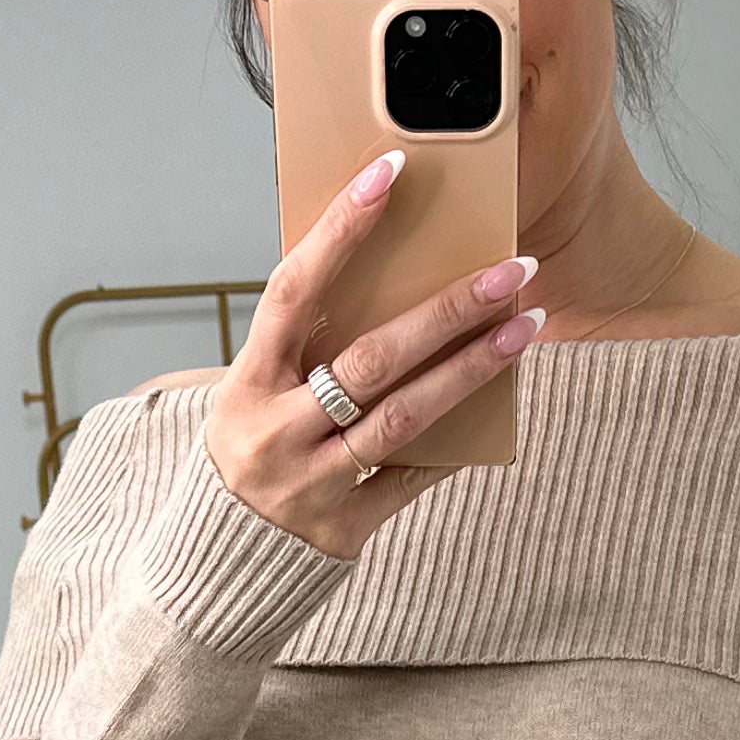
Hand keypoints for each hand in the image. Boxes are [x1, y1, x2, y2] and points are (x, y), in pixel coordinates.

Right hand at [206, 149, 543, 559]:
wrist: (214, 566)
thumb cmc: (247, 455)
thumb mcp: (252, 396)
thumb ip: (302, 351)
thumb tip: (388, 280)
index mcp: (247, 383)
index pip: (293, 290)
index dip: (339, 230)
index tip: (389, 174)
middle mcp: (275, 432)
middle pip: (372, 358)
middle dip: (448, 310)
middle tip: (511, 270)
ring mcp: (311, 484)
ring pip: (404, 418)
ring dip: (471, 369)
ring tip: (525, 328)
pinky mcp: (343, 529)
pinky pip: (411, 478)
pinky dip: (456, 443)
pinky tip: (501, 405)